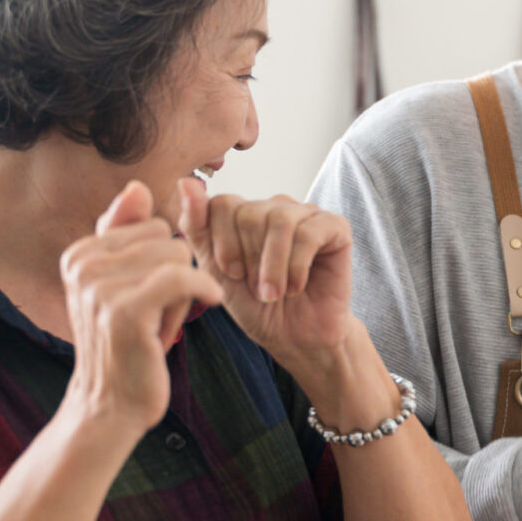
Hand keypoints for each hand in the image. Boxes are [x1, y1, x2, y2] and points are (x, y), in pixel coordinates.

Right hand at [58, 182, 223, 431]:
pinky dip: (204, 289)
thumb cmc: (125, 345)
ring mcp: (100, 288)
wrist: (110, 407)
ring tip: (164, 322)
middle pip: (167, 237)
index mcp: (79, 254)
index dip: (162, 260)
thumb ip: (125, 236)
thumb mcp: (122, 285)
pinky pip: (183, 277)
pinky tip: (211, 302)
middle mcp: (82, 265)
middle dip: (176, 273)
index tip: (149, 295)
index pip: (151, 225)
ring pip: (178, 256)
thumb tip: (137, 186)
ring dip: (185, 292)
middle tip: (160, 312)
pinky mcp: (125, 311)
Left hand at [175, 178, 354, 362]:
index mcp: (244, 213)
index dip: (223, 243)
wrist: (296, 338)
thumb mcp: (215, 271)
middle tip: (257, 288)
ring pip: (280, 221)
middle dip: (249, 259)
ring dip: (272, 266)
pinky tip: (297, 286)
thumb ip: (197, 226)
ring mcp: (306, 214)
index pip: (223, 203)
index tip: (231, 274)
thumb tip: (186, 182)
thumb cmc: (256, 306)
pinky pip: (309, 233)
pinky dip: (297, 266)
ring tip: (274, 293)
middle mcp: (275, 207)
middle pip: (250, 213)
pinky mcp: (335, 227)